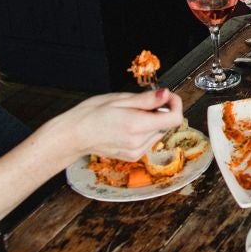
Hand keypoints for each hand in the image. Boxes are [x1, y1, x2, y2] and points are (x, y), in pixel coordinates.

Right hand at [55, 89, 184, 162]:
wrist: (74, 135)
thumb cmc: (92, 114)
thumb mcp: (121, 99)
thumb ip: (147, 99)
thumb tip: (166, 95)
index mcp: (137, 125)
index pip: (174, 119)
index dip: (175, 104)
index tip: (167, 96)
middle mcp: (139, 142)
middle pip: (167, 124)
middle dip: (160, 111)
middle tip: (142, 103)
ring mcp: (136, 152)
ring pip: (158, 132)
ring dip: (152, 121)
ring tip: (131, 115)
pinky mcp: (133, 157)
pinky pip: (149, 141)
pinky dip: (145, 131)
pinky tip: (129, 126)